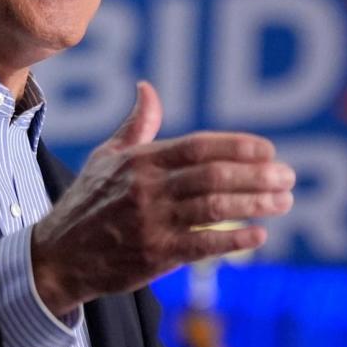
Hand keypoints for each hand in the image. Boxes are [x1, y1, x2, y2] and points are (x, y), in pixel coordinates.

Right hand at [32, 81, 294, 316]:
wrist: (57, 257)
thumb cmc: (87, 203)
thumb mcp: (107, 158)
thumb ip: (137, 126)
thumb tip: (148, 89)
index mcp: (140, 161)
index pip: (198, 146)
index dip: (237, 146)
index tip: (268, 150)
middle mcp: (147, 189)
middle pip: (213, 176)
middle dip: (256, 175)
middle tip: (288, 177)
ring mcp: (151, 223)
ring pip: (213, 209)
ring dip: (255, 204)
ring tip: (284, 201)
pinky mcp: (154, 256)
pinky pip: (202, 245)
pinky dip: (233, 240)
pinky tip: (258, 235)